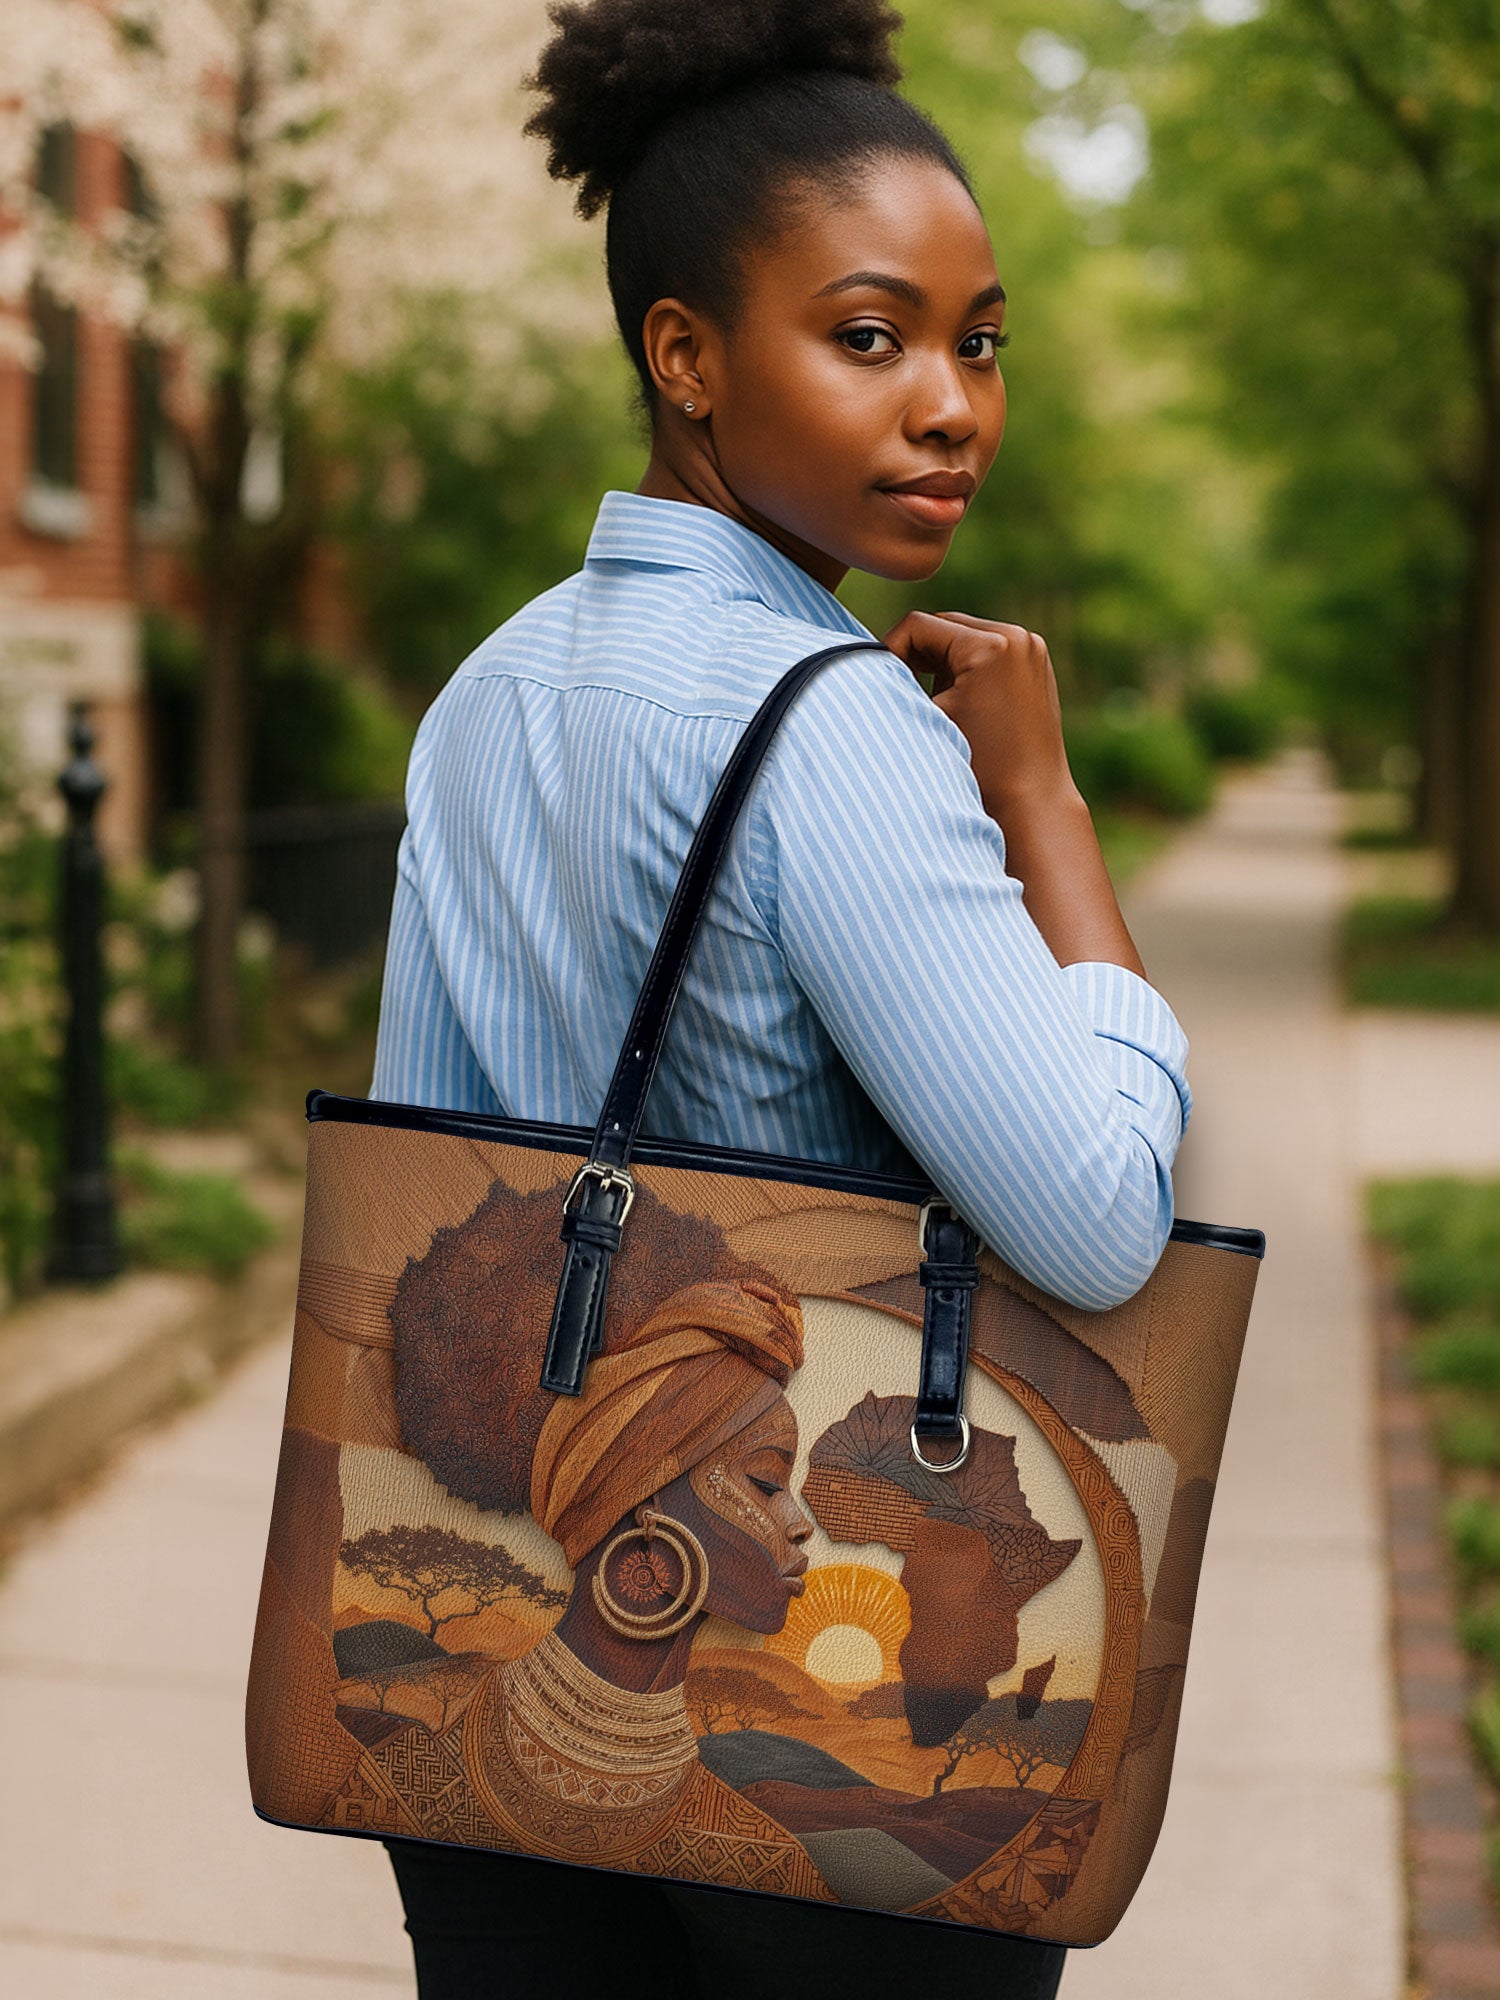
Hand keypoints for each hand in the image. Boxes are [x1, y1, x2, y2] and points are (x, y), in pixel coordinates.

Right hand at [880, 609, 1078, 819]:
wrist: (1030, 802)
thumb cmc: (976, 770)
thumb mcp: (929, 719)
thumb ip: (900, 681)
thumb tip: (869, 658)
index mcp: (989, 647)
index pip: (917, 626)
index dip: (889, 650)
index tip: (878, 680)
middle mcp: (1016, 637)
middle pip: (942, 625)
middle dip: (917, 654)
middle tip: (902, 689)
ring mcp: (1031, 646)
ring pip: (963, 635)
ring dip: (941, 659)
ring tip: (935, 701)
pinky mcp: (1037, 660)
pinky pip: (988, 648)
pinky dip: (967, 666)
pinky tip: (961, 701)